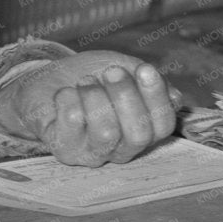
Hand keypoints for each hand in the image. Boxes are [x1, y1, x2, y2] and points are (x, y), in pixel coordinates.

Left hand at [0, 51, 179, 165]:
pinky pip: (72, 125)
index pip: (163, 126)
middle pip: (138, 135)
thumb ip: (148, 80)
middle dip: (126, 97)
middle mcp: (122, 149)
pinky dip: (69, 99)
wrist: (47, 80)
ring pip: (106, 134)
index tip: (144, 68)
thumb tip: (174, 98)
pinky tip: (65, 92)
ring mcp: (93, 153)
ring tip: (85, 80)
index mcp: (143, 129)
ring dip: (96, 98)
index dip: (157, 97)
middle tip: (112, 71)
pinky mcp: (65, 151)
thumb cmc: (92, 75)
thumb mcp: (125, 68)